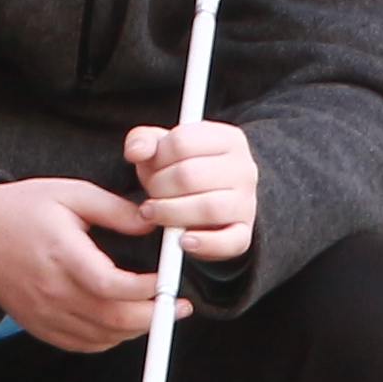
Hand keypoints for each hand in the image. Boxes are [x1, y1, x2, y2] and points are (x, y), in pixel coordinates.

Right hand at [0, 176, 178, 355]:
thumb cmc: (21, 209)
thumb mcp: (70, 193)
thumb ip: (114, 208)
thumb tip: (153, 220)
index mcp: (62, 254)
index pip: (111, 285)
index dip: (146, 289)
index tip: (166, 280)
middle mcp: (52, 290)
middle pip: (112, 319)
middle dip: (153, 316)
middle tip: (177, 306)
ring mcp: (44, 313)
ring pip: (102, 337)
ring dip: (135, 329)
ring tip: (156, 312)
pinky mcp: (38, 326)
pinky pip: (82, 344)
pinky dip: (109, 339)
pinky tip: (123, 323)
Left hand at [124, 117, 257, 265]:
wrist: (211, 204)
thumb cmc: (182, 170)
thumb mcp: (161, 149)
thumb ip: (142, 141)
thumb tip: (135, 152)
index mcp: (227, 138)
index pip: (181, 141)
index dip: (156, 158)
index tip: (152, 168)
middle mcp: (244, 168)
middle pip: (190, 175)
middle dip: (158, 187)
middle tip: (149, 195)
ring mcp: (247, 202)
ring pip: (209, 208)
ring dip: (171, 213)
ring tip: (152, 214)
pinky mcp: (244, 233)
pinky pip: (228, 241)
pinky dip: (204, 243)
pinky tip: (183, 240)